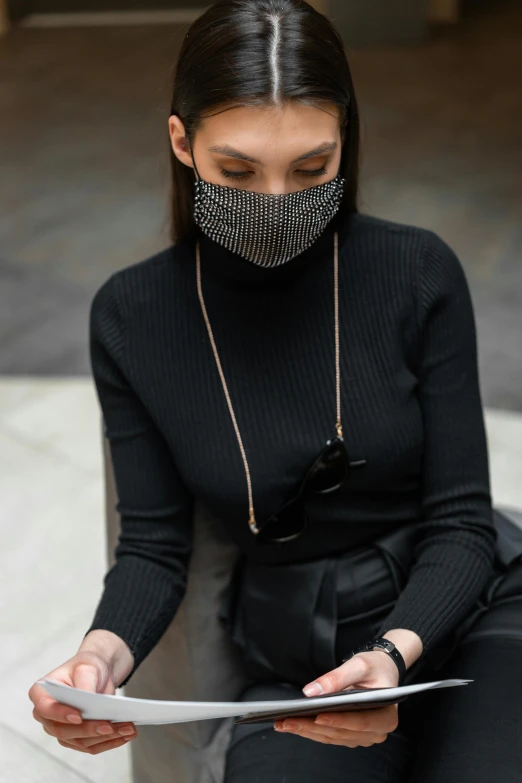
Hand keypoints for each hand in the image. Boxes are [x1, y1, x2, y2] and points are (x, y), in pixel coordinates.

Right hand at [28, 650, 137, 753]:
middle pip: (64, 731)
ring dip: (105, 737)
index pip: (46, 708)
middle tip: (109, 726)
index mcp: (41, 693)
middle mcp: (47, 716)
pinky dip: (110, 742)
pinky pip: (92, 746)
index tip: (78, 716)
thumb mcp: (87, 667)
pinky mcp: (76, 739)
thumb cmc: (87, 667)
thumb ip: (84, 683)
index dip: (60, 714)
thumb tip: (88, 700)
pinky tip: (125, 735)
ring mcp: (61, 729)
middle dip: (89, 729)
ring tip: (127, 728)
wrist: (98, 673)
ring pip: (80, 741)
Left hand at [273, 651, 399, 746]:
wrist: (381, 670)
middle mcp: (377, 732)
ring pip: (332, 737)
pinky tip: (293, 724)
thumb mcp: (359, 665)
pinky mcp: (351, 735)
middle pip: (341, 733)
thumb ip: (336, 678)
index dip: (338, 720)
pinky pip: (329, 736)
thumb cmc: (375, 666)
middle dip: (312, 727)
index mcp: (386, 716)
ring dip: (307, 731)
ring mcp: (364, 736)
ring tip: (283, 723)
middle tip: (287, 720)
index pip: (360, 722)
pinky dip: (311, 731)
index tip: (316, 717)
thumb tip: (310, 692)